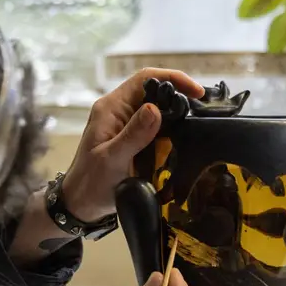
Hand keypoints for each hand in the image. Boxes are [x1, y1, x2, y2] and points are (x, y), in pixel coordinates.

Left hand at [60, 69, 204, 222]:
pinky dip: (173, 131)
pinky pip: (157, 128)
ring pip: (158, 109)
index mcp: (111, 108)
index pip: (145, 79)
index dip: (172, 78)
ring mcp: (127, 125)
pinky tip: (185, 139)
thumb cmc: (91, 183)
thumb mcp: (112, 159)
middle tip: (204, 110)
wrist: (81, 206)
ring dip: (177, 115)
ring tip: (199, 124)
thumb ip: (133, 134)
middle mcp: (120, 111)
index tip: (196, 92)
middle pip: (154, 91)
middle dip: (179, 96)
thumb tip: (155, 108)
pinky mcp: (134, 139)